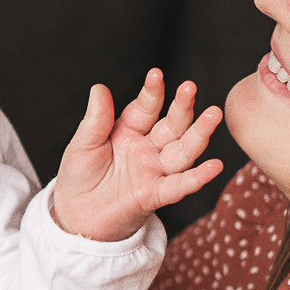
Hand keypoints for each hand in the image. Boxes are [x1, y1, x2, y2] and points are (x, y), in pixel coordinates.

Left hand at [49, 69, 222, 241]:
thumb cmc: (79, 176)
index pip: (146, 107)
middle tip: (190, 88)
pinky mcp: (155, 194)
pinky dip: (197, 177)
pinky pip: (179, 185)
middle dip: (182, 107)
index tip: (156, 74)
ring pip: (183, 151)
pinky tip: (214, 166)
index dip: (152, 92)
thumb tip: (99, 88)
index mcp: (130, 130)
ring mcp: (155, 170)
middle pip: (172, 125)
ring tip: (213, 115)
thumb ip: (95, 120)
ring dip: (199, 134)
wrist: (75, 215)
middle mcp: (148, 147)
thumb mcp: (83, 144)